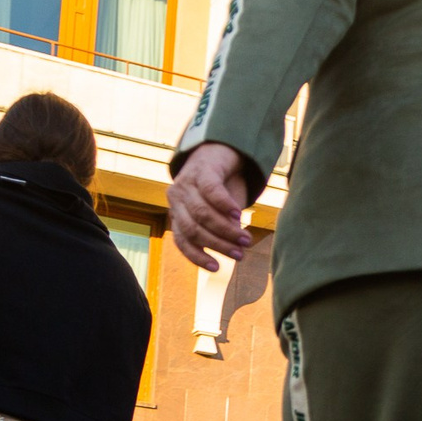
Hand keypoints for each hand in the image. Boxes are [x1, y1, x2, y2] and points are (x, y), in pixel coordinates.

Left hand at [168, 143, 254, 272]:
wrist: (221, 151)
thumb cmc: (222, 188)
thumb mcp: (219, 213)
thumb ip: (221, 230)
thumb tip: (235, 252)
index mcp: (177, 212)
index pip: (182, 241)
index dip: (198, 256)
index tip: (217, 268)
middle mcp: (175, 198)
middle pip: (193, 229)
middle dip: (218, 244)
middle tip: (240, 254)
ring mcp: (186, 182)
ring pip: (202, 214)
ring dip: (226, 229)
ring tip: (246, 239)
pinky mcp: (201, 170)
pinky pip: (211, 191)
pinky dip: (225, 205)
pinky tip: (239, 215)